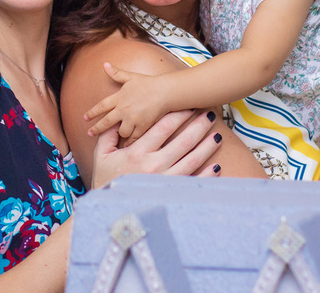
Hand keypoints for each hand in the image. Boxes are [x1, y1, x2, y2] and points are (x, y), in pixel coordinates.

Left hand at [83, 63, 167, 139]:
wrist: (165, 92)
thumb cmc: (148, 83)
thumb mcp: (131, 77)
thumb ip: (116, 73)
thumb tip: (105, 64)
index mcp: (119, 97)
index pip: (101, 106)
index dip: (92, 113)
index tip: (85, 118)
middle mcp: (123, 109)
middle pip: (106, 122)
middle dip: (96, 128)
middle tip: (89, 133)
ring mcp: (132, 119)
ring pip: (120, 132)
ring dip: (118, 134)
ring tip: (115, 137)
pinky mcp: (142, 126)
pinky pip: (133, 138)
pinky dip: (130, 141)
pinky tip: (127, 144)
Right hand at [91, 109, 222, 187]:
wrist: (109, 214)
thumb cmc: (106, 182)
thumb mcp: (102, 156)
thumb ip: (108, 135)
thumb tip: (118, 117)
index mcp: (137, 152)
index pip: (163, 127)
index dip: (178, 114)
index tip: (188, 105)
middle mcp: (153, 165)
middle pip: (183, 141)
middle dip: (198, 125)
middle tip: (209, 114)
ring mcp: (164, 182)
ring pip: (192, 160)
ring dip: (207, 146)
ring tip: (217, 135)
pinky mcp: (171, 196)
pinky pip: (193, 183)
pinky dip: (207, 176)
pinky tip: (216, 166)